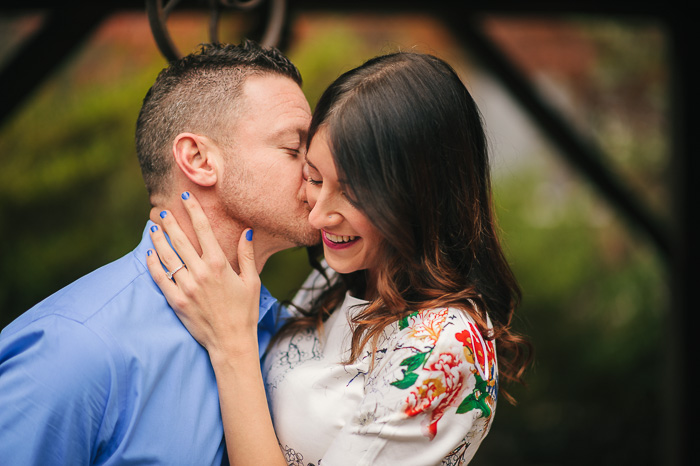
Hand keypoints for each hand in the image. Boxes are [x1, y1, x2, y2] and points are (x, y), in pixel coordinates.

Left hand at [146, 192, 260, 357]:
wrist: (231, 341)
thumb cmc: (245, 311)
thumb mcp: (252, 281)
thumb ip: (247, 255)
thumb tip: (246, 231)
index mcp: (220, 264)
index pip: (203, 229)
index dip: (193, 210)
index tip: (186, 198)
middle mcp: (201, 272)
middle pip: (180, 240)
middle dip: (170, 223)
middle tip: (162, 212)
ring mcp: (186, 287)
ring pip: (167, 256)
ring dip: (158, 240)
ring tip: (153, 229)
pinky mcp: (176, 301)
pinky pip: (160, 278)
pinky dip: (153, 264)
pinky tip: (149, 254)